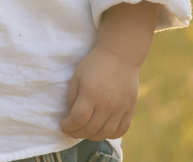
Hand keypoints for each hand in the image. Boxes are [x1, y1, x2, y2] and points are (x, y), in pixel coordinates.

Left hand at [60, 0, 157, 139]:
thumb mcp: (77, 77)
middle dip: (76, 133)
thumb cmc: (94, 64)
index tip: (62, 124)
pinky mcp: (130, 109)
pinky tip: (102, 131)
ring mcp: (120, 109)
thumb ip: (73, 97)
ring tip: (84, 132)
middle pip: (90, 129)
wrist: (120, 55)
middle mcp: (107, 105)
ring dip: (92, 136)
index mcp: (90, 95)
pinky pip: (121, 130)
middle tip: (70, 131)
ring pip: (106, 133)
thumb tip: (72, 115)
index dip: (68, 126)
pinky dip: (111, 134)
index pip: (78, 120)